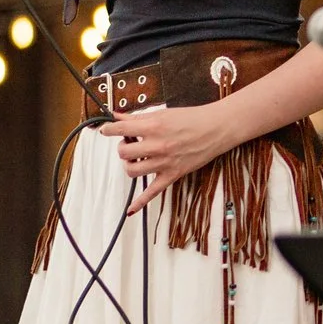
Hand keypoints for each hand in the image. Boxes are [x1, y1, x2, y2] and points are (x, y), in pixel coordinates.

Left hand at [106, 101, 248, 209]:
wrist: (217, 128)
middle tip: (130, 142)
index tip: (106, 130)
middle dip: (122, 147)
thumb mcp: (163, 113)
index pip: (120, 129)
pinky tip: (130, 210)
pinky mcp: (173, 175)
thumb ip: (138, 118)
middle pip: (123, 152)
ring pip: (132, 170)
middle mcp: (157, 146)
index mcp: (154, 127)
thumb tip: (117, 116)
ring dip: (129, 164)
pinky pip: (153, 192)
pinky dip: (140, 202)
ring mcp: (164, 163)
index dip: (109, 129)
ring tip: (136, 158)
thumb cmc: (192, 118)